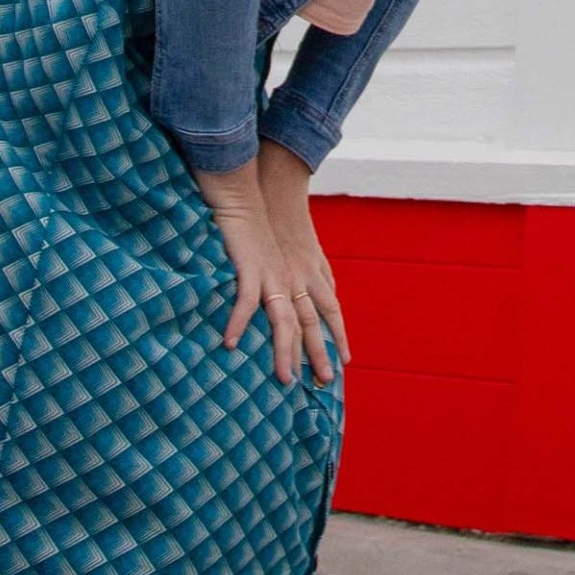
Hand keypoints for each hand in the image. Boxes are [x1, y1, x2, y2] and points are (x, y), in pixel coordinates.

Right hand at [189, 152, 333, 385]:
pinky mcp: (250, 266)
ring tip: (284, 378)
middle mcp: (295, 277)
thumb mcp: (293, 248)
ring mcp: (274, 274)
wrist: (248, 192)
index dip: (338, 336)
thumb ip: (306, 271)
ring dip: (284, 351)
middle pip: (311, 322)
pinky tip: (230, 344)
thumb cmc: (266, 220)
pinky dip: (239, 322)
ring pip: (284, 320)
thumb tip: (318, 290)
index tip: (344, 362)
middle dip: (318, 353)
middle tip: (323, 382)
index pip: (329, 311)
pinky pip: (244, 300)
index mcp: (305, 273)